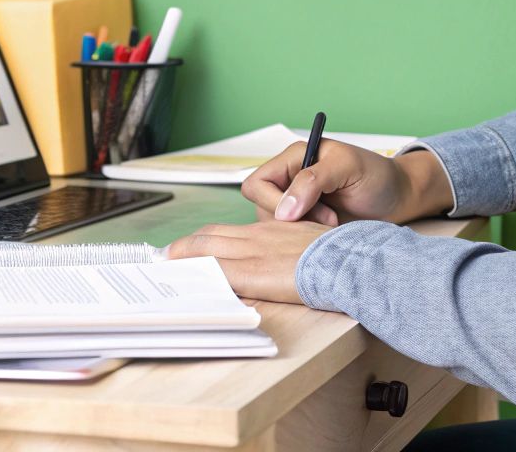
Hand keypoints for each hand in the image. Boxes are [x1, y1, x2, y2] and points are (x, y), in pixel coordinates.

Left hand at [165, 220, 331, 303]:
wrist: (349, 259)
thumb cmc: (339, 254)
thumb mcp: (310, 243)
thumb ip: (289, 249)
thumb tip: (282, 264)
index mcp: (269, 230)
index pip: (226, 231)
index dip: (204, 240)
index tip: (190, 248)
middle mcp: (256, 237)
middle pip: (208, 238)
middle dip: (184, 248)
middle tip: (167, 257)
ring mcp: (253, 253)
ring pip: (205, 250)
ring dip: (182, 259)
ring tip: (166, 268)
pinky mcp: (253, 272)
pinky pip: (216, 271)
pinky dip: (198, 276)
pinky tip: (187, 283)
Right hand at [240, 140, 452, 225]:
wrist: (399, 199)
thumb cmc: (377, 175)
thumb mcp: (348, 166)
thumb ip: (313, 180)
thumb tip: (284, 208)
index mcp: (295, 159)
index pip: (258, 183)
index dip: (272, 201)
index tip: (301, 212)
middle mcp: (291, 181)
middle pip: (262, 208)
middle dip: (291, 220)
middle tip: (326, 220)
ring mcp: (299, 206)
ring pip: (275, 228)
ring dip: (301, 232)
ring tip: (331, 225)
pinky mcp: (308, 226)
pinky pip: (291, 240)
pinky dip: (306, 241)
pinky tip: (329, 234)